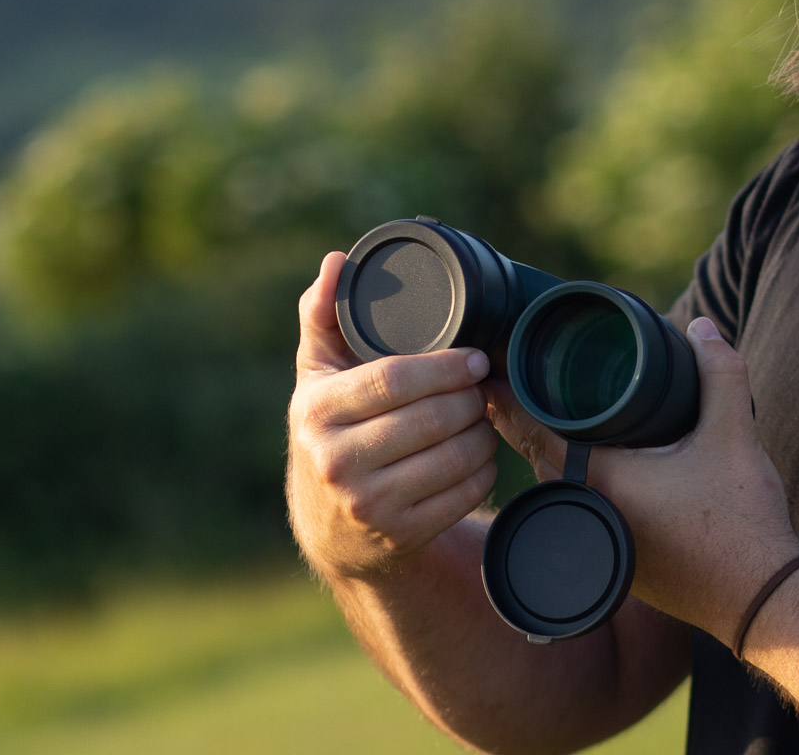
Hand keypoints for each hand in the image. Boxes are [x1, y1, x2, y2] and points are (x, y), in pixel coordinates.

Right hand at [286, 251, 500, 580]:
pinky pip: (464, 492)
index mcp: (315, 412)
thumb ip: (324, 315)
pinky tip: (476, 454)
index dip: (444, 365)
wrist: (330, 527)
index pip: (393, 379)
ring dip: (482, 430)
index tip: (473, 356)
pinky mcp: (401, 536)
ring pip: (454, 455)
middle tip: (481, 385)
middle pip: (432, 418)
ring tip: (479, 415)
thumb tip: (337, 261)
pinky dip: (483, 468)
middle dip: (469, 396)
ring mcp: (368, 504)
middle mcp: (336, 462)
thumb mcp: (316, 376)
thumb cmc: (329, 432)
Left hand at [488, 316, 798, 646]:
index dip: (508, 402)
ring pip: (561, 489)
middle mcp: (590, 515)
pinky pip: (582, 511)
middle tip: (513, 386)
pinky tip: (595, 471)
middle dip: (523, 423)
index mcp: (601, 481)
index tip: (492, 376)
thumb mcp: (735, 435)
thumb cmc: (741, 523)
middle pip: (539, 459)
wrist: (761, 600)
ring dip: (552, 456)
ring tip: (550, 420)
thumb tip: (704, 328)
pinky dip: (578, 484)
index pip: (533, 433)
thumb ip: (720, 373)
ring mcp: (604, 545)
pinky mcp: (622, 565)